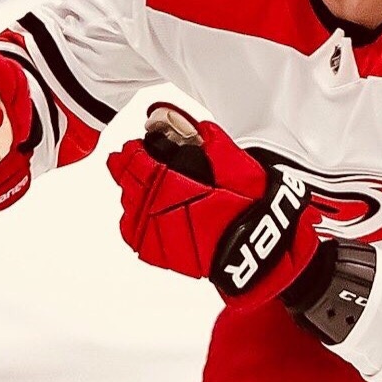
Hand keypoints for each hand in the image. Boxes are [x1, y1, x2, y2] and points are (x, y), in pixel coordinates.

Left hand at [107, 107, 321, 310]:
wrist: (255, 250)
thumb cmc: (249, 209)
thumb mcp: (236, 165)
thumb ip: (215, 144)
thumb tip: (204, 128)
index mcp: (173, 182)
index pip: (138, 162)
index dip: (131, 153)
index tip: (131, 147)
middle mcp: (158, 207)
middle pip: (129, 183)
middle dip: (126, 170)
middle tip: (126, 161)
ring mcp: (155, 232)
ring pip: (129, 206)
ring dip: (130, 193)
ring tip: (137, 186)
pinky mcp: (159, 253)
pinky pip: (134, 233)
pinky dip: (134, 220)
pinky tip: (142, 213)